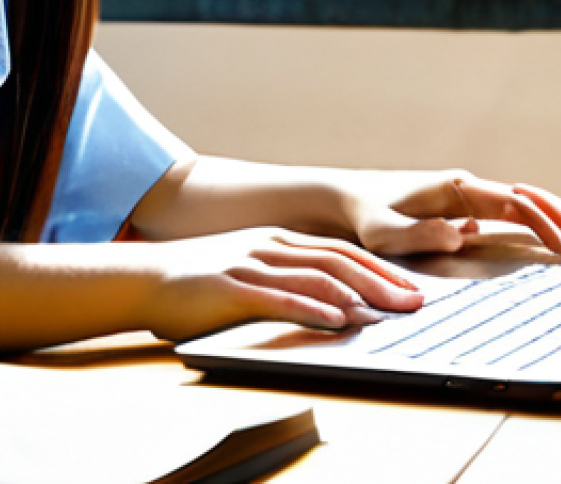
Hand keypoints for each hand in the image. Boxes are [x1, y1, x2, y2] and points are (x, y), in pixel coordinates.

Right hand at [138, 226, 423, 342]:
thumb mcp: (246, 267)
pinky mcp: (231, 288)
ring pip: (315, 276)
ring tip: (387, 312)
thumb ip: (285, 277)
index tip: (412, 287)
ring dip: (356, 295)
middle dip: (381, 281)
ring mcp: (250, 264)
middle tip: (416, 302)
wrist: (144, 277)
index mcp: (275, 240)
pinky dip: (313, 308)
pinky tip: (336, 320)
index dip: (379, 268)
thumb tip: (333, 301)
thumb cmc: (196, 278)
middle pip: (336, 261)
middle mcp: (268, 246)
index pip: (339, 251)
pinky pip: (279, 298)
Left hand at [343, 170, 560, 262]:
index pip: (513, 203)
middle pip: (529, 200)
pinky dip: (541, 219)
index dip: (545, 223)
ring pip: (525, 203)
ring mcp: (468, 196)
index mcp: (454, 188)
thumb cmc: (365, 217)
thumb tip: (464, 233)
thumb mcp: (384, 233)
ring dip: (560, 218)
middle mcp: (467, 187)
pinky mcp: (466, 207)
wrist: (348, 199)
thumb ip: (420, 234)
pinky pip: (511, 212)